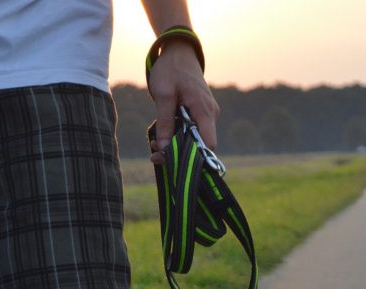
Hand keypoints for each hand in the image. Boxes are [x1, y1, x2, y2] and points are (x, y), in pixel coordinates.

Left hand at [147, 40, 219, 163]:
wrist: (179, 52)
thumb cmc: (171, 70)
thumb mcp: (163, 94)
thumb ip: (165, 122)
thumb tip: (165, 148)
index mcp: (204, 111)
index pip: (209, 144)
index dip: (195, 155)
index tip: (174, 159)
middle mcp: (210, 115)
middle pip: (200, 144)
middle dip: (178, 152)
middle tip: (155, 153)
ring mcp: (207, 114)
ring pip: (195, 138)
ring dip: (176, 143)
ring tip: (155, 142)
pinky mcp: (201, 113)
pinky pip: (192, 129)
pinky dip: (178, 134)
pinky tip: (163, 132)